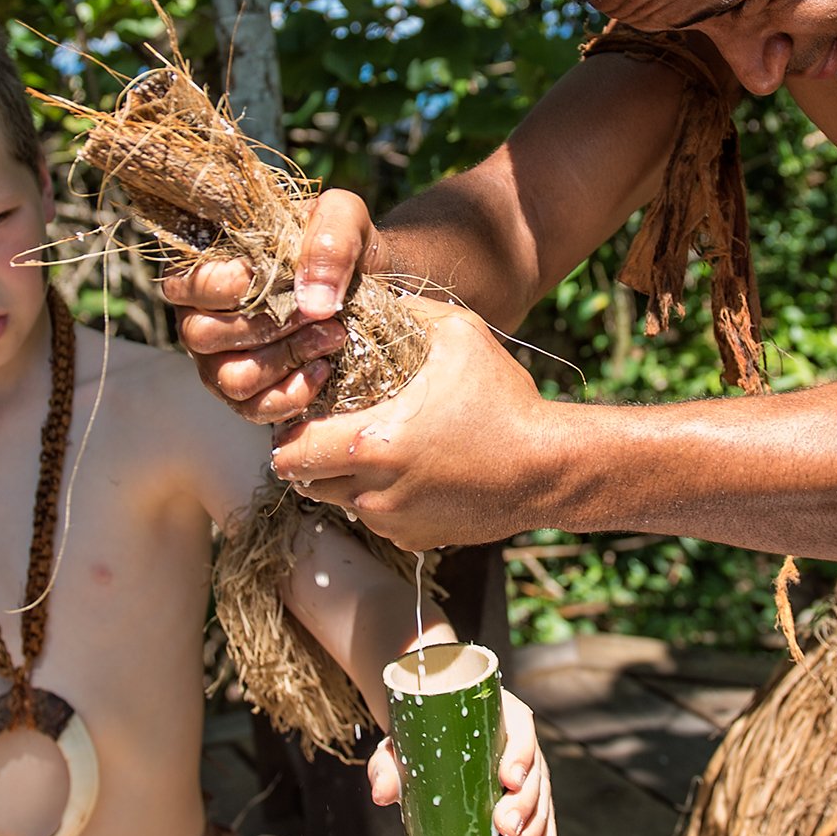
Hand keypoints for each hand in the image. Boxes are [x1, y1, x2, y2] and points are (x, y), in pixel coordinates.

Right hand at [160, 188, 377, 423]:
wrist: (371, 284)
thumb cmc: (341, 246)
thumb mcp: (343, 218)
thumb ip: (329, 240)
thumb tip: (312, 301)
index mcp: (205, 267)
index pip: (188, 285)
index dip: (235, 286)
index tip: (285, 278)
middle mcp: (199, 317)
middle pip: (203, 336)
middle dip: (269, 325)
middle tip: (321, 312)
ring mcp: (219, 361)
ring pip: (231, 378)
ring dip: (286, 359)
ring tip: (331, 337)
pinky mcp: (248, 396)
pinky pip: (255, 409)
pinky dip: (293, 394)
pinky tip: (323, 368)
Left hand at [271, 303, 556, 549]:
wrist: (548, 469)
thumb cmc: (504, 400)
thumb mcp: (459, 335)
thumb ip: (404, 312)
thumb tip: (366, 296)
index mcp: (369, 444)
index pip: (288, 452)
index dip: (289, 429)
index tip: (309, 409)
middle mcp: (372, 493)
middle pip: (305, 480)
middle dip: (310, 452)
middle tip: (332, 423)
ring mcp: (392, 522)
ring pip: (338, 501)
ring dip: (343, 475)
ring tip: (373, 442)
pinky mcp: (414, 539)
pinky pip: (375, 517)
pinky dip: (378, 496)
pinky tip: (409, 467)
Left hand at [368, 688, 557, 835]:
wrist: (426, 750)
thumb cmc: (416, 742)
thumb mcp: (400, 748)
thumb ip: (387, 765)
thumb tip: (382, 793)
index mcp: (498, 719)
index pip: (519, 730)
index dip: (520, 754)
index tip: (507, 779)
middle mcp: (521, 747)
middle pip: (534, 774)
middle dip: (524, 804)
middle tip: (505, 828)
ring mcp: (528, 779)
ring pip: (542, 805)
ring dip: (534, 834)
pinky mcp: (528, 808)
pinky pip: (544, 830)